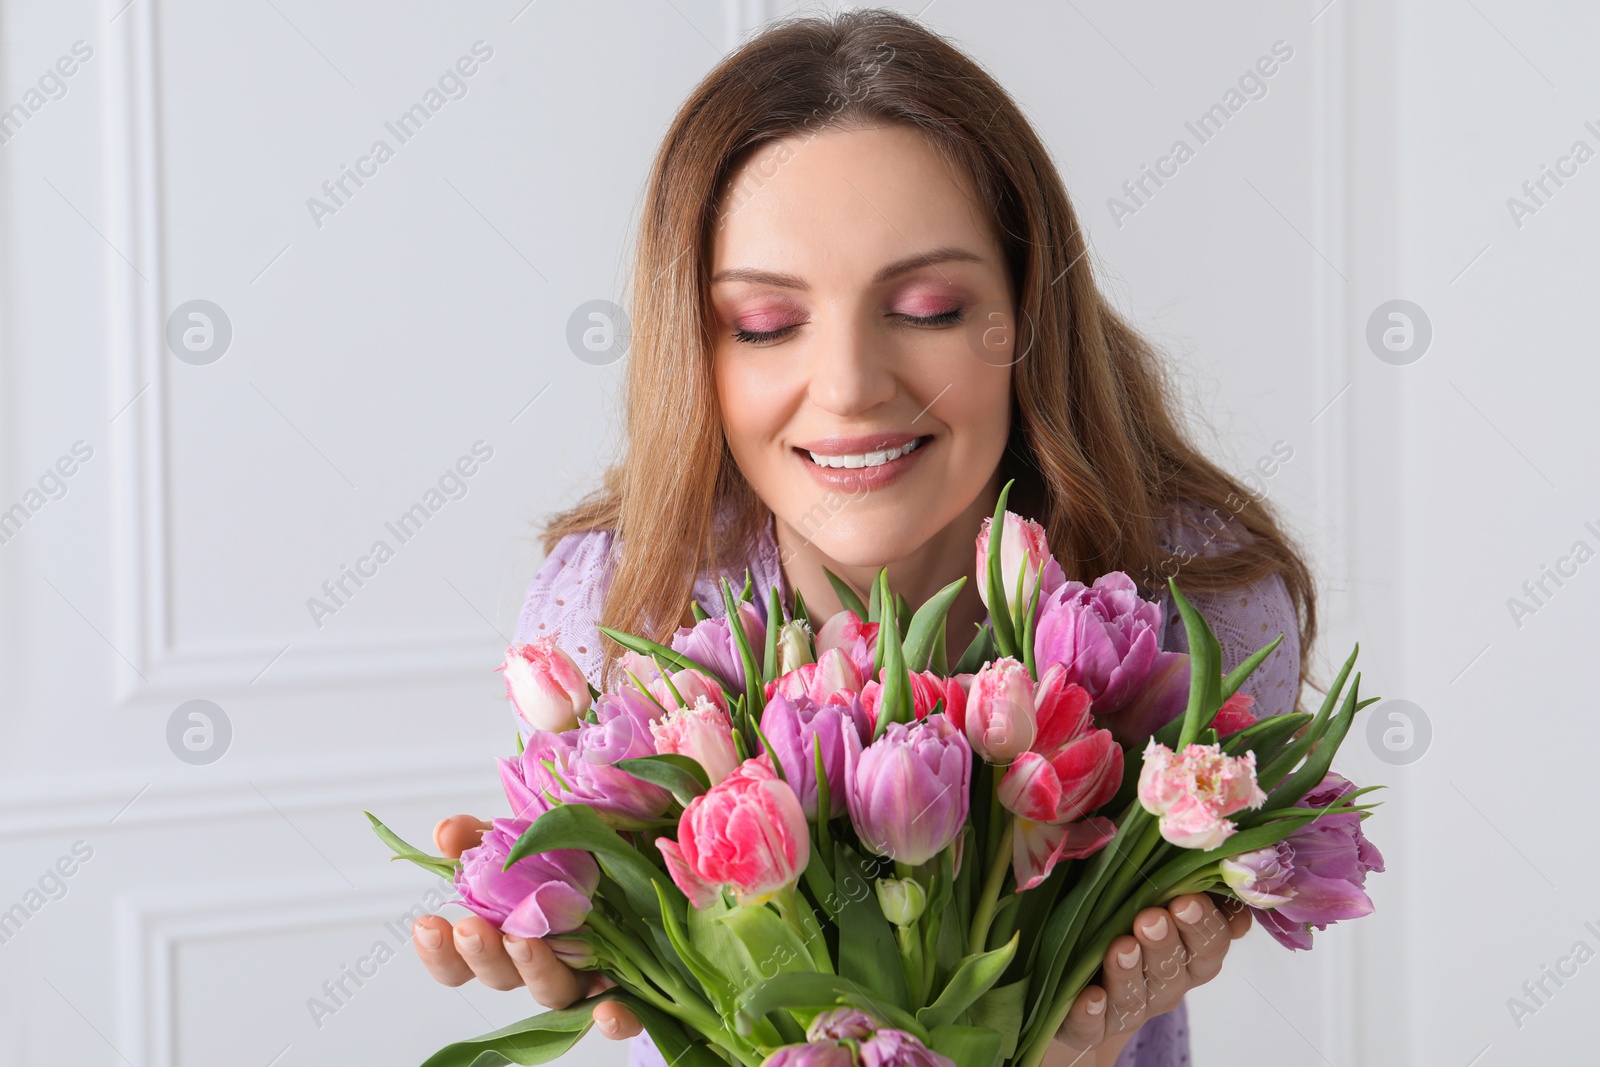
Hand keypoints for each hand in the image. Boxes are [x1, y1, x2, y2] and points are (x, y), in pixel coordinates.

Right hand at [411, 814, 641, 1039]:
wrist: (646, 851)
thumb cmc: (577, 850)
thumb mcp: (527, 831)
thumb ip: (484, 834)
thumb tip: (447, 833)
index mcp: (509, 931)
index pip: (462, 960)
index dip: (440, 951)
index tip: (426, 924)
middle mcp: (544, 960)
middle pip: (503, 976)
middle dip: (481, 955)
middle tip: (469, 929)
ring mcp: (588, 975)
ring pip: (553, 991)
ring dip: (534, 971)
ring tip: (522, 941)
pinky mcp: (635, 985)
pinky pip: (627, 1014)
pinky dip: (614, 1020)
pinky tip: (608, 1010)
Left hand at [1049, 893, 1251, 1064]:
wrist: (1083, 978)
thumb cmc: (1129, 922)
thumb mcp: (1161, 899)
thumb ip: (1194, 888)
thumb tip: (1220, 875)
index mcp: (1190, 958)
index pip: (1209, 946)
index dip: (1201, 926)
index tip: (1186, 902)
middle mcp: (1165, 988)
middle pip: (1172, 971)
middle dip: (1163, 944)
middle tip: (1150, 920)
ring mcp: (1130, 1010)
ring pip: (1134, 997)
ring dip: (1128, 973)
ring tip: (1121, 947)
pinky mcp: (1091, 1028)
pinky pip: (1093, 1027)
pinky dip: (1091, 1015)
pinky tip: (1090, 998)